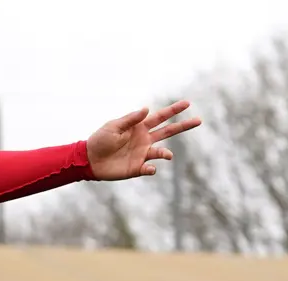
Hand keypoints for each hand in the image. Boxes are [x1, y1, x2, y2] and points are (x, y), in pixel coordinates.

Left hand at [86, 100, 200, 179]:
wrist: (89, 160)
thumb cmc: (99, 140)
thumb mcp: (113, 126)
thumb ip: (130, 119)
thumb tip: (147, 109)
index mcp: (139, 127)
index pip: (160, 117)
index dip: (173, 111)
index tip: (187, 103)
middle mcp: (144, 140)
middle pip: (168, 132)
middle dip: (183, 126)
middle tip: (199, 120)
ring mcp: (142, 154)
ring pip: (161, 152)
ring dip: (166, 154)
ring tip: (167, 155)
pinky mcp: (137, 168)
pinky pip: (149, 169)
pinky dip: (151, 169)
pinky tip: (149, 168)